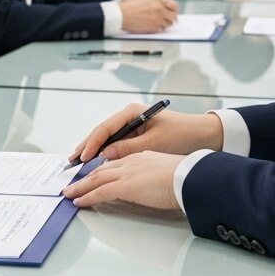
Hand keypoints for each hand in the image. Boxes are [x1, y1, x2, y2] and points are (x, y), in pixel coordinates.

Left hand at [62, 151, 184, 211]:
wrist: (191, 177)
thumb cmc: (187, 176)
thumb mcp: (168, 172)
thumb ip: (156, 176)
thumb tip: (154, 186)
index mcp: (142, 156)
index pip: (116, 162)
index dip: (102, 169)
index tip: (93, 175)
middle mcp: (131, 161)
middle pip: (102, 169)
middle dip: (86, 177)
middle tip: (74, 183)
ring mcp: (126, 172)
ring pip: (96, 179)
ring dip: (80, 187)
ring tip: (69, 193)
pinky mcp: (124, 186)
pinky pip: (99, 192)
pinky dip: (87, 197)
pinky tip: (78, 202)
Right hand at [67, 103, 222, 165]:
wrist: (203, 135)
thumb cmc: (182, 136)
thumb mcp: (153, 144)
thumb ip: (127, 149)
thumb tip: (105, 155)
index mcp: (132, 112)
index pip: (105, 129)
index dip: (91, 144)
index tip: (82, 158)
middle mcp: (130, 116)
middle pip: (102, 132)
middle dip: (86, 146)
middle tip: (71, 160)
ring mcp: (133, 125)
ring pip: (107, 138)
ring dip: (93, 150)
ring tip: (78, 162)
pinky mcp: (137, 134)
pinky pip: (115, 143)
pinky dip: (105, 152)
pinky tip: (96, 162)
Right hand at [119, 0, 178, 32]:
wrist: (122, 15)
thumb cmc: (131, 7)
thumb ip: (158, 2)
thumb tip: (167, 7)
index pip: (174, 5)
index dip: (174, 10)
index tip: (173, 12)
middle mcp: (160, 8)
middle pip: (173, 16)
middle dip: (171, 18)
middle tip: (169, 19)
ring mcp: (157, 18)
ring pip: (168, 24)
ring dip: (165, 24)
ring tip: (157, 22)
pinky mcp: (154, 27)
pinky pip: (162, 30)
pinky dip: (159, 29)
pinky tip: (152, 25)